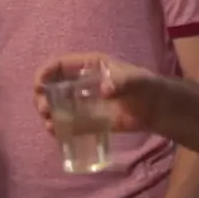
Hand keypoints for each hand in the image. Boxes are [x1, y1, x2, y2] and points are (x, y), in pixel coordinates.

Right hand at [33, 53, 159, 133]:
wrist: (160, 109)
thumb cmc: (149, 87)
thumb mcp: (138, 81)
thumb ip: (123, 82)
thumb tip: (104, 90)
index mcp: (92, 66)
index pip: (62, 64)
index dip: (46, 72)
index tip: (38, 85)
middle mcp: (84, 82)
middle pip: (54, 86)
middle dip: (43, 96)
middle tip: (44, 109)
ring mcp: (85, 102)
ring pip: (58, 105)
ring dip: (49, 113)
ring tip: (50, 123)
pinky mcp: (90, 119)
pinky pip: (70, 123)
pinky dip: (60, 127)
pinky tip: (56, 133)